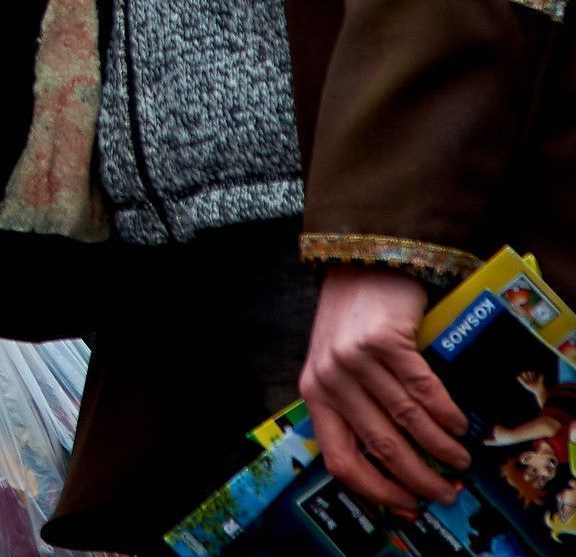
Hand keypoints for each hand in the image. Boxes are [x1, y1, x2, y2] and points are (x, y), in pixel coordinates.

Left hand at [300, 266, 467, 513]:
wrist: (358, 266)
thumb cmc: (349, 324)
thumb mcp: (336, 369)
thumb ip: (354, 410)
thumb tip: (396, 468)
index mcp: (314, 393)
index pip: (341, 460)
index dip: (377, 491)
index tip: (407, 507)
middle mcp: (331, 378)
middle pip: (381, 447)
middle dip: (420, 479)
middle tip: (447, 493)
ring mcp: (356, 359)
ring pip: (408, 421)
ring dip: (442, 448)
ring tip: (460, 460)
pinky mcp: (385, 340)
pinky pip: (424, 390)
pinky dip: (447, 414)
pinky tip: (459, 424)